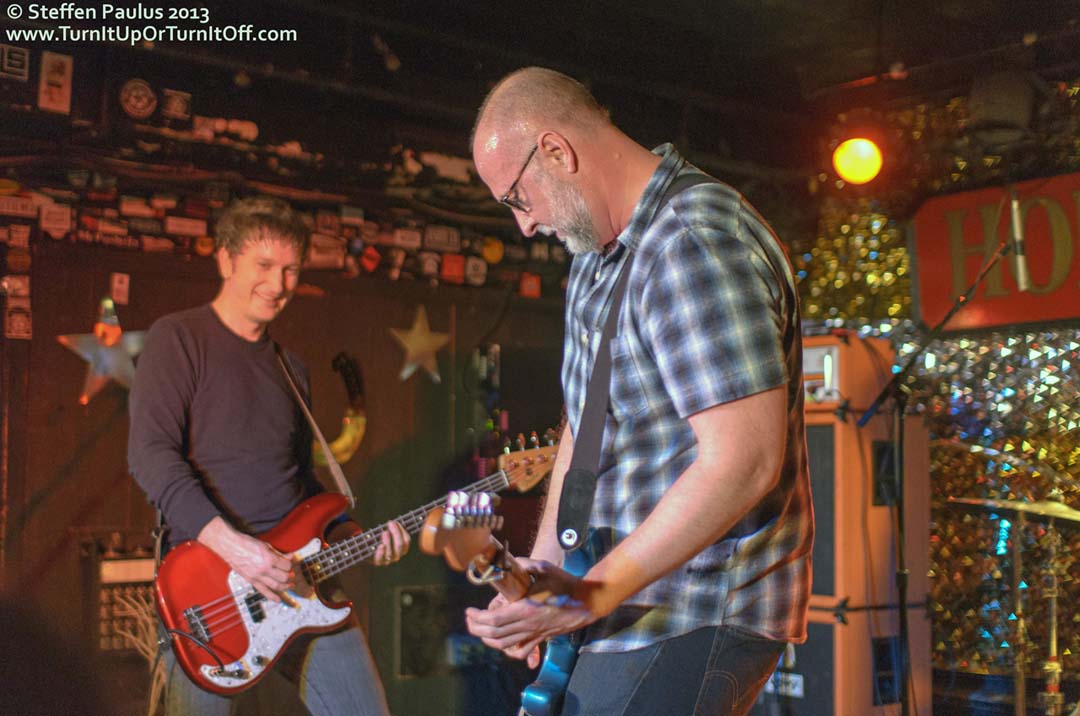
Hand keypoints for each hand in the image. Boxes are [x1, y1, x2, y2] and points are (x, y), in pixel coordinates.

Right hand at [198, 517, 293, 601]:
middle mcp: (264, 570)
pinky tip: (278, 599)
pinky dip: (272, 596)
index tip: (290, 563)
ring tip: (290, 586)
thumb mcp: (266, 545)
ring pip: (276, 586)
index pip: (286, 566)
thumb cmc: (246, 543)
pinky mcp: (251, 581)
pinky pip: (263, 591)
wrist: (230, 546)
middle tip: (291, 574)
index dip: (290, 565)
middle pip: (283, 577)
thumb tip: (289, 556)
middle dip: (289, 576)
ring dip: (285, 587)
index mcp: (269, 559)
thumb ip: (279, 553)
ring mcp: (257, 577)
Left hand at [372, 520, 409, 566]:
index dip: (402, 530)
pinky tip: (381, 545)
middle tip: (390, 523)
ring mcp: (388, 561)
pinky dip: (381, 552)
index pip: (406, 540)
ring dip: (388, 541)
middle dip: (396, 533)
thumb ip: (393, 528)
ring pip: (391, 552)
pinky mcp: (378, 562)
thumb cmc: (379, 538)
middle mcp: (397, 556)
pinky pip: (381, 559)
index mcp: (402, 549)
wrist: (368, 549)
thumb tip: (394, 521)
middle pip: (400, 545)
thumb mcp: (388, 533)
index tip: (395, 522)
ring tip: (385, 532)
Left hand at [465, 560, 601, 664]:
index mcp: (526, 610)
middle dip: (477, 628)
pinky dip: (508, 650)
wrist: (587, 601)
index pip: (494, 619)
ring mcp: (534, 634)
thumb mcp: (543, 568)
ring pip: (505, 645)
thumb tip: (505, 560)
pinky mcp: (541, 638)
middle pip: (495, 634)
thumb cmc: (565, 584)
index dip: (478, 617)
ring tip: (480, 629)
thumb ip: (523, 564)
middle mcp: (528, 626)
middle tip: (470, 618)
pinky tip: (502, 641)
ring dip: (488, 639)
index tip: (469, 611)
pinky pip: (521, 651)